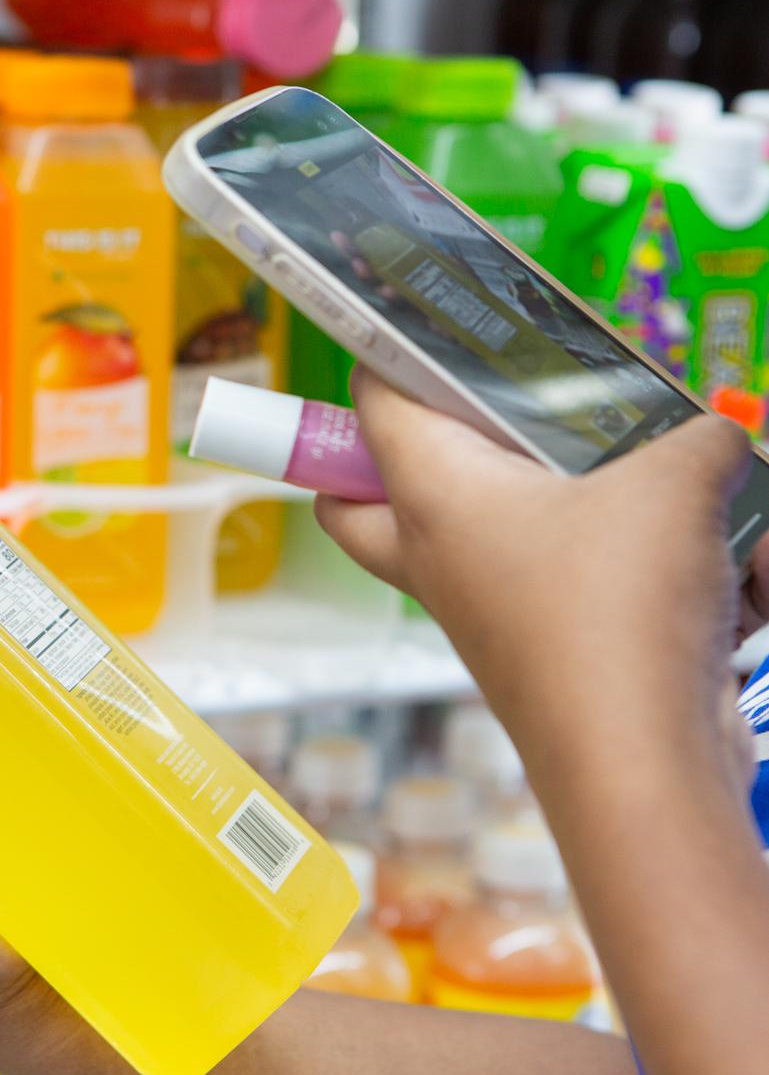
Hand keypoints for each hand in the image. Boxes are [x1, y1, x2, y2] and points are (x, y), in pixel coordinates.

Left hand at [316, 371, 755, 799]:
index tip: (418, 314)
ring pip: (457, 542)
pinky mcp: (525, 650)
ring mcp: (473, 608)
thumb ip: (696, 435)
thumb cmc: (618, 606)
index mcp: (432, 491)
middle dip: (386, 456)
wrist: (637, 760)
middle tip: (466, 416)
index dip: (385, 347)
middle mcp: (432, 551)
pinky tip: (675, 555)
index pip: (370, 400)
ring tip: (597, 468)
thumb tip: (716, 435)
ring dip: (515, 504)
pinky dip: (596, 565)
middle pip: (358, 498)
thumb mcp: (676, 482)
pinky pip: (541, 587)